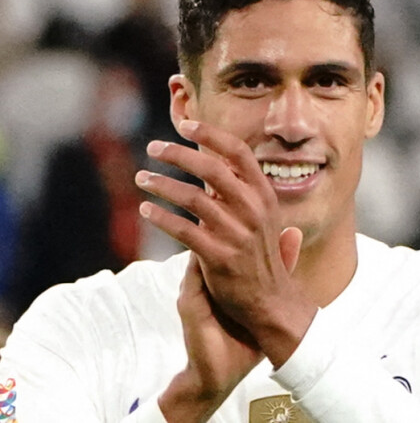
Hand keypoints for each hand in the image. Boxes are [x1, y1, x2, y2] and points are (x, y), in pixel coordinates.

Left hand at [136, 120, 315, 416]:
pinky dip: (161, 217)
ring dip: (163, 184)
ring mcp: (238, 234)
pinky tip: (145, 210)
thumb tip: (211, 159)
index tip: (186, 125)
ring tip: (142, 178)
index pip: (238, 153)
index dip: (211, 135)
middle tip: (154, 148)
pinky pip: (183, 231)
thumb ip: (239, 189)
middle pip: (212, 169)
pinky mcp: (219, 258)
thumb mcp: (260, 216)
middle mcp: (254, 210)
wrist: (271, 301)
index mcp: (264, 194)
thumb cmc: (260, 253)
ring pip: (193, 198)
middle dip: (179, 154)